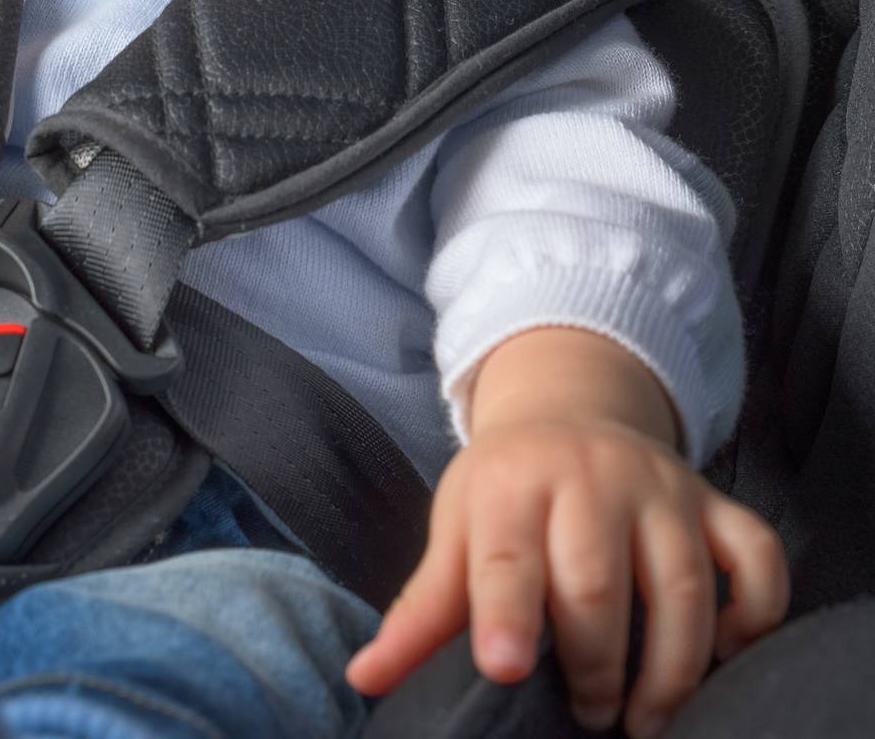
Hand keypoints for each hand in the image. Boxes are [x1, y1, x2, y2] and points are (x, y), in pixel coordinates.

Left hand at [344, 418, 787, 736]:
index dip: (505, 613)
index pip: (506, 554)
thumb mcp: (455, 530)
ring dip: (672, 666)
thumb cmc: (505, 490)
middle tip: (584, 714)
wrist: (568, 409)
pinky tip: (723, 656)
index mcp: (510, 485)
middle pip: (598, 584)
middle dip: (592, 664)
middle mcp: (589, 477)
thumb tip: (362, 677)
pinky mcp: (715, 502)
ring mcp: (660, 487)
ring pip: (683, 585)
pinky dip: (754, 615)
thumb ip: (420, 608)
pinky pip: (756, 559)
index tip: (503, 668)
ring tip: (644, 718)